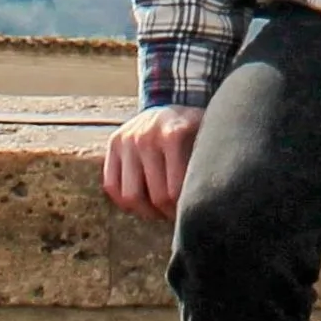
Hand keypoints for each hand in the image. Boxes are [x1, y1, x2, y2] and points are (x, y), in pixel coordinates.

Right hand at [102, 104, 203, 222]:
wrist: (171, 105)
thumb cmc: (193, 130)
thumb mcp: (206, 138)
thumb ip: (209, 162)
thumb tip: (209, 198)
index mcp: (173, 135)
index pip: (175, 190)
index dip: (183, 209)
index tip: (190, 211)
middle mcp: (147, 136)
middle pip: (155, 196)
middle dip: (168, 212)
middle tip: (176, 214)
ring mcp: (127, 139)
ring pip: (130, 196)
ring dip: (146, 211)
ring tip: (159, 211)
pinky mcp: (114, 143)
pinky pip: (111, 185)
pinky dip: (124, 201)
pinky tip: (140, 201)